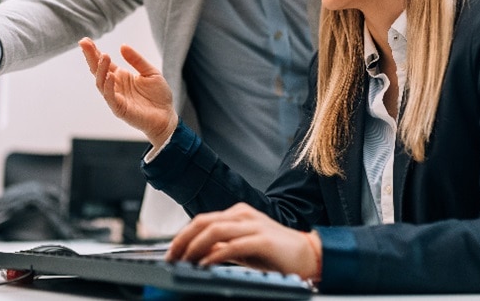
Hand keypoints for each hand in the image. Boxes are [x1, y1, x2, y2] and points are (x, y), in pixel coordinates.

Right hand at [78, 38, 176, 146]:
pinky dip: (108, 87)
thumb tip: (122, 46)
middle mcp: (115, 86)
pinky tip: (110, 76)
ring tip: (104, 56)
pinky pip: (110, 98)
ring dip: (101, 69)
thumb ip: (137, 60)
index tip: (86, 40)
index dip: (94, 52)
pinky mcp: (119, 109)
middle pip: (98, 70)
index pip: (104, 63)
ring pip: (101, 83)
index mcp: (120, 76)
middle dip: (90, 57)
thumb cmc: (159, 96)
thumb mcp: (150, 72)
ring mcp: (116, 98)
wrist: (167, 116)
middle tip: (84, 43)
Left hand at [166, 203, 321, 280]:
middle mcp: (243, 215)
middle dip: (183, 240)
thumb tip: (197, 254)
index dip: (182, 236)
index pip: (201, 221)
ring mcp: (253, 225)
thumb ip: (221, 248)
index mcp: (237, 214)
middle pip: (203, 222)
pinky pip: (233, 245)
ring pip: (214, 230)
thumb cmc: (275, 253)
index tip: (171, 253)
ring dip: (195, 247)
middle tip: (171, 258)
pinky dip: (215, 255)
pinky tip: (205, 265)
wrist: (308, 255)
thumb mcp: (242, 249)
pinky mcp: (262, 240)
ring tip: (185, 262)